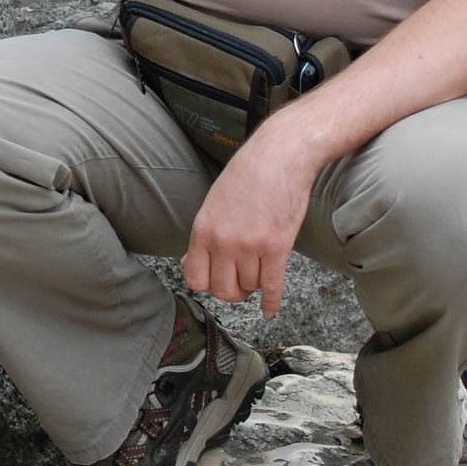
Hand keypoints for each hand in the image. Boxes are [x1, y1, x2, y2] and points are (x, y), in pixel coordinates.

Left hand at [181, 118, 319, 318]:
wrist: (279, 157)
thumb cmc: (246, 176)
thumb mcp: (213, 204)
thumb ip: (202, 238)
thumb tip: (187, 264)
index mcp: (203, 230)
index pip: (195, 278)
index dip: (207, 284)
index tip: (217, 280)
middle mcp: (223, 241)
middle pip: (223, 290)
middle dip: (233, 291)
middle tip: (241, 282)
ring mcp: (250, 246)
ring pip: (249, 287)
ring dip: (255, 284)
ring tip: (259, 271)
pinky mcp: (277, 247)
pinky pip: (272, 286)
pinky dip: (271, 302)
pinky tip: (270, 309)